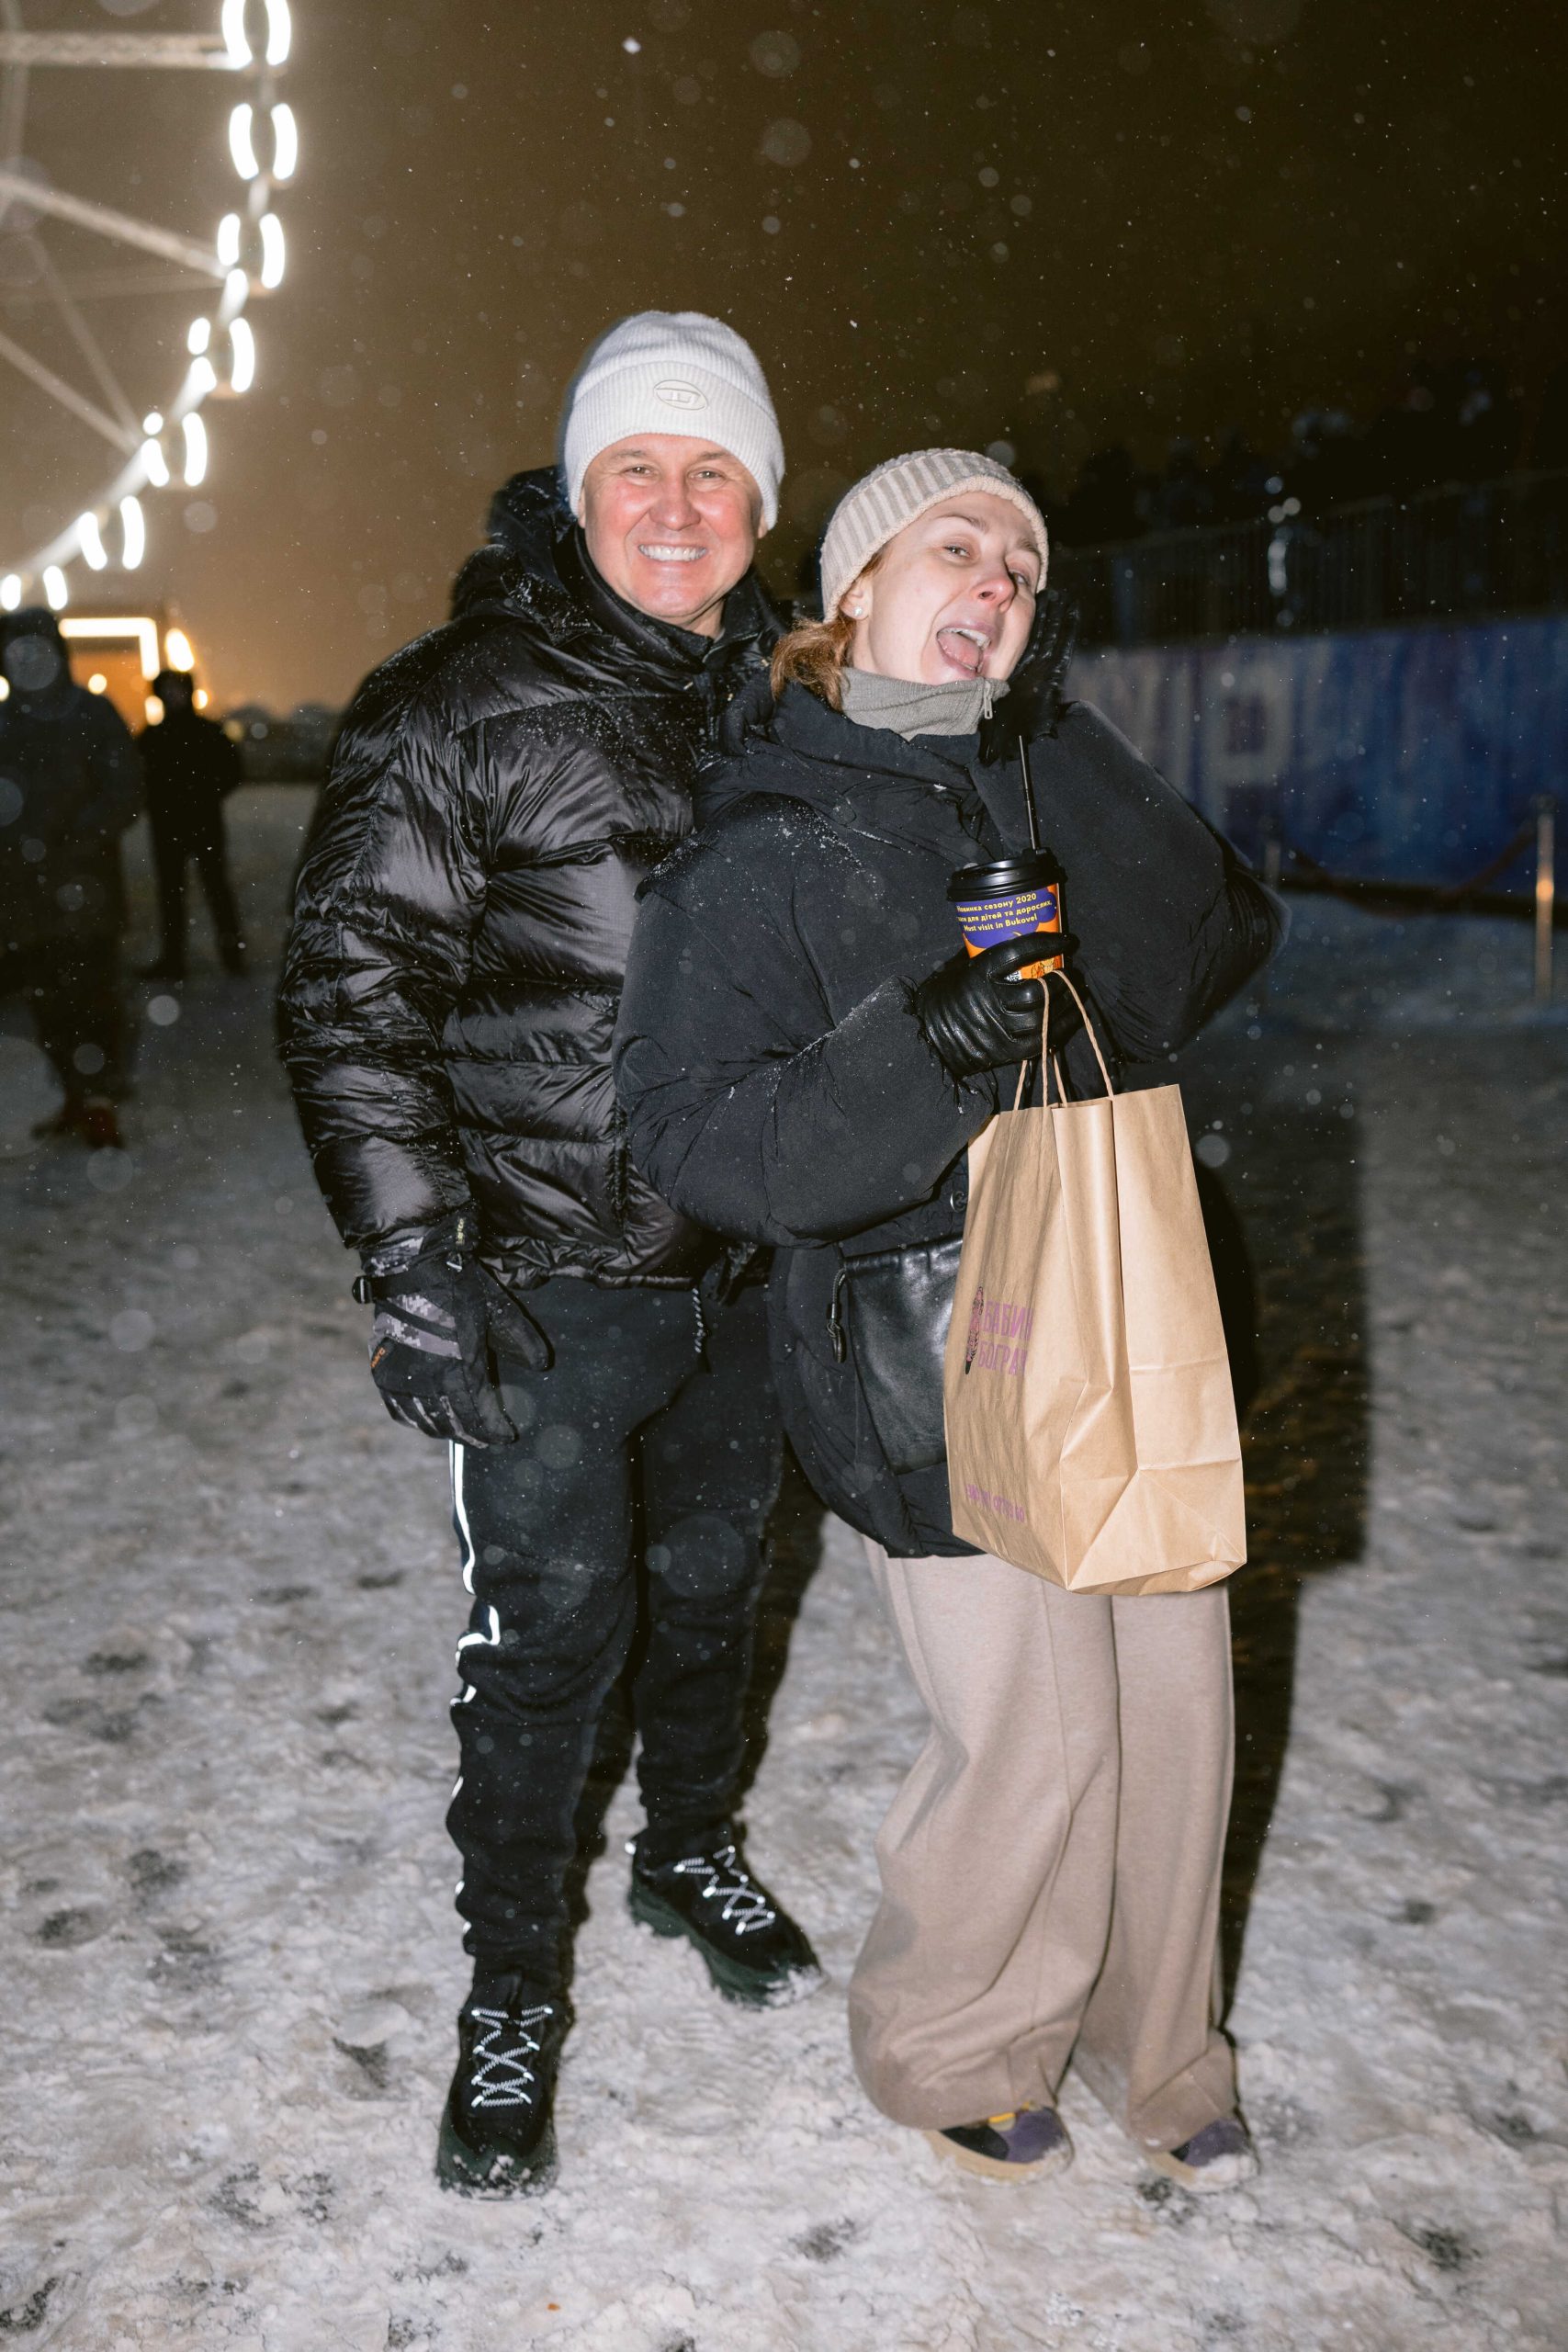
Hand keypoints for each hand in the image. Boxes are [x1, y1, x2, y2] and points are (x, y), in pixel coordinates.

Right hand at [356, 1215, 549, 1444]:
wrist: (411, 1264)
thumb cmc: (459, 1285)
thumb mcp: (499, 1309)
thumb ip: (523, 1339)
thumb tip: (542, 1365)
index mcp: (459, 1367)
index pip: (480, 1413)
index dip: (495, 1429)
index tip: (507, 1437)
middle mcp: (428, 1380)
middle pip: (453, 1423)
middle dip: (472, 1435)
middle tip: (485, 1441)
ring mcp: (401, 1377)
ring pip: (424, 1421)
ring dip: (445, 1431)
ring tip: (460, 1433)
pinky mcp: (382, 1369)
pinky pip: (398, 1409)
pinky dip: (414, 1420)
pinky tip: (425, 1420)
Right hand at [913, 930, 1077, 1077]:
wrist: (927, 1036)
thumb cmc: (944, 996)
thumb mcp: (957, 967)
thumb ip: (983, 955)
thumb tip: (1013, 936)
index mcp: (978, 975)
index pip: (1017, 953)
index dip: (1045, 943)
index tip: (1065, 939)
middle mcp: (990, 1001)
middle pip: (1036, 990)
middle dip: (1061, 980)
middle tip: (1070, 972)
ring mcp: (999, 1028)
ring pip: (1041, 1014)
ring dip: (1064, 1002)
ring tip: (1073, 991)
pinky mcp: (1006, 1050)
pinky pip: (1041, 1039)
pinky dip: (1061, 1027)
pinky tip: (1072, 1016)